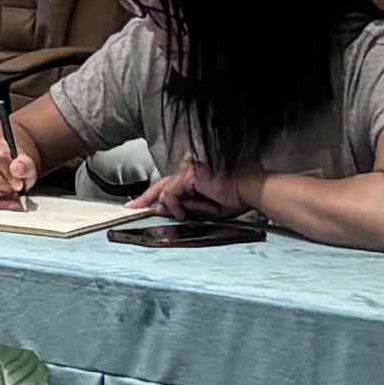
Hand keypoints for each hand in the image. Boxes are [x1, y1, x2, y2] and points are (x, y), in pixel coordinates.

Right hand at [0, 122, 32, 207]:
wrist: (2, 160)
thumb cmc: (14, 162)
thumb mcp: (26, 161)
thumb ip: (25, 165)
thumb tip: (17, 170)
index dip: (10, 175)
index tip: (20, 184)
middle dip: (6, 188)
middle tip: (15, 188)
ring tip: (8, 192)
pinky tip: (1, 200)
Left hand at [133, 160, 251, 218]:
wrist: (251, 190)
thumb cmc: (236, 198)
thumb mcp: (205, 209)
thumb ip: (184, 208)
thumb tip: (161, 210)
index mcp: (196, 175)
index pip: (170, 185)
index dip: (154, 195)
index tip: (142, 204)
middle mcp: (190, 169)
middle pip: (161, 184)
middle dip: (145, 198)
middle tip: (132, 207)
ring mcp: (189, 170)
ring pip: (166, 192)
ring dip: (174, 208)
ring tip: (185, 215)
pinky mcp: (189, 175)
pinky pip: (171, 194)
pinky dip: (175, 206)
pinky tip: (183, 213)